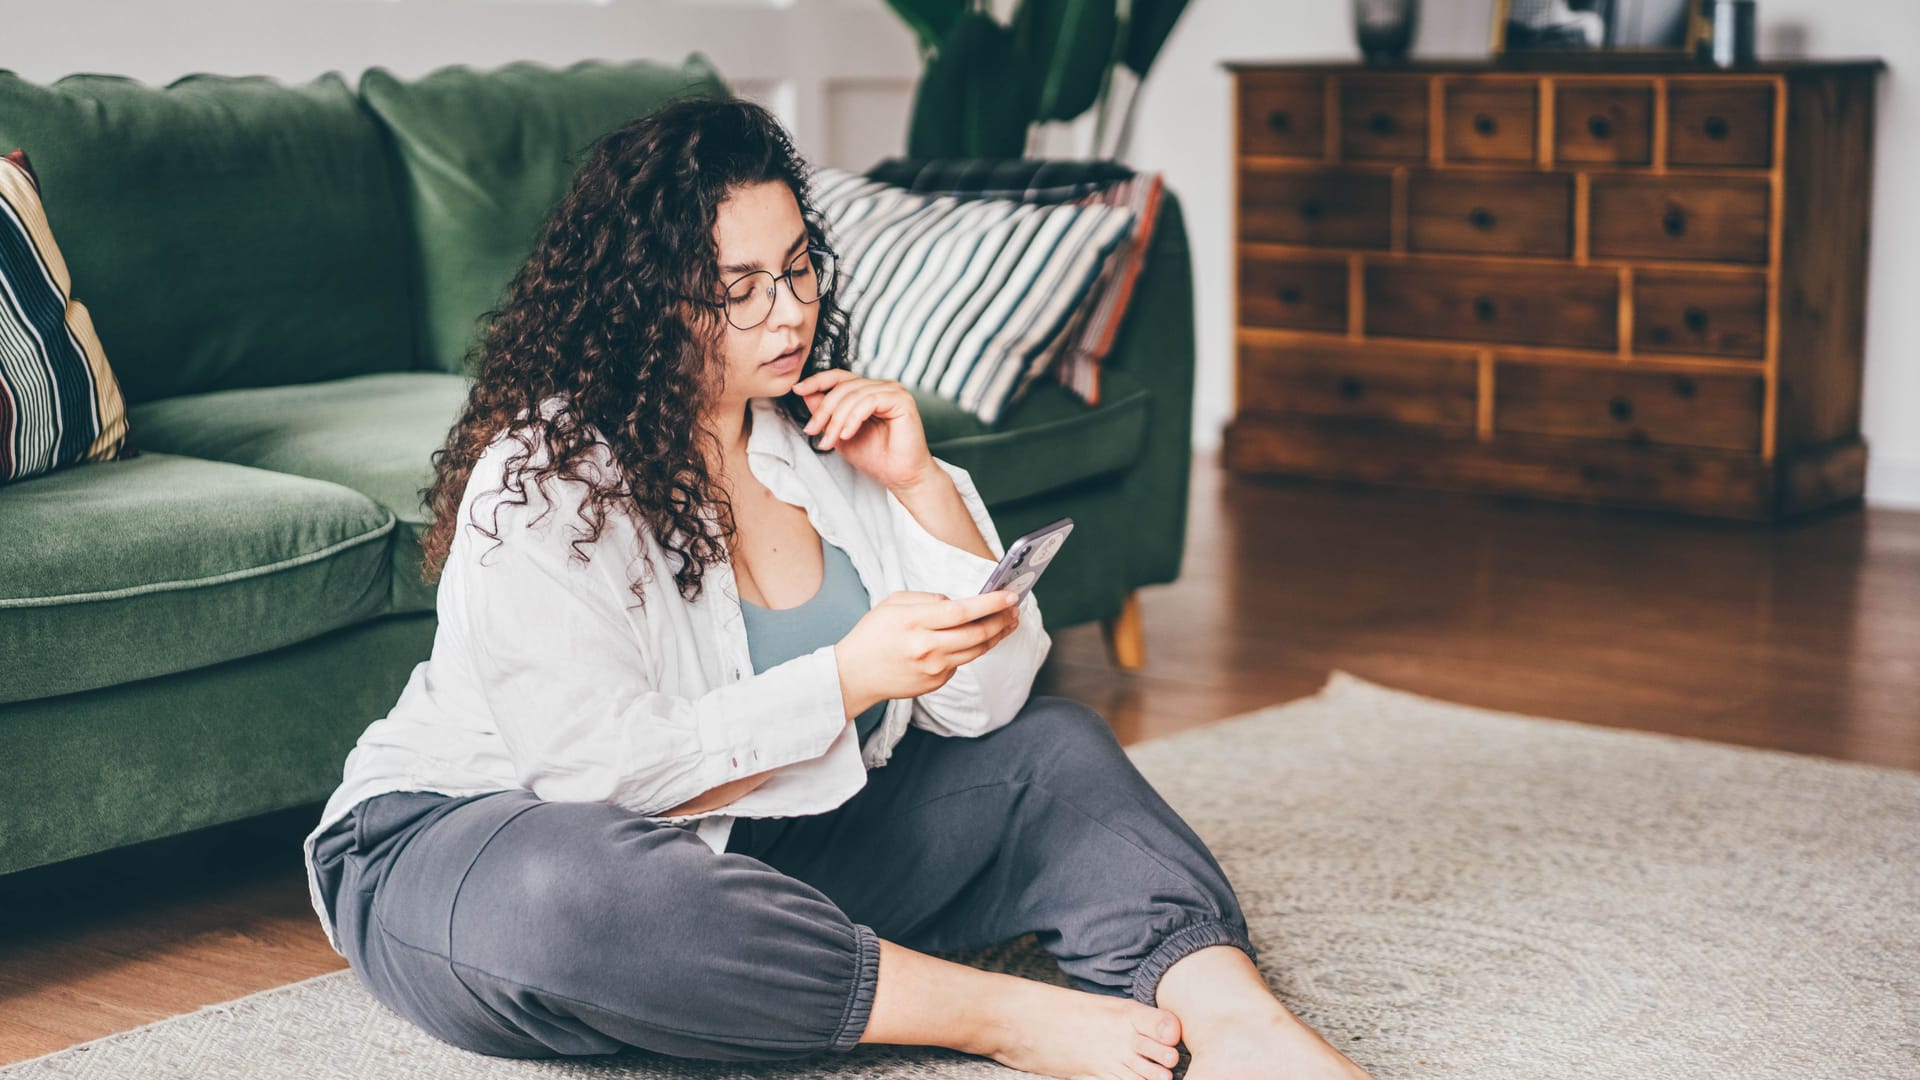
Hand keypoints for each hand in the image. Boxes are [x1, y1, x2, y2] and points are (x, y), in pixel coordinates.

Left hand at [790, 369, 936, 490]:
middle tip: (813, 431)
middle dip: (823, 410)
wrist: (900, 477)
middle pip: (842, 387)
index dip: (817, 381)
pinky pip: (869, 401)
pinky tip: (847, 434)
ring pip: (853, 395)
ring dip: (836, 419)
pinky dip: (853, 418)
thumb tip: (805, 392)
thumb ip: (826, 413)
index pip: (839, 377)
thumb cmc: (876, 458)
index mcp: (868, 391)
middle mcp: (881, 386)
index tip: (796, 390)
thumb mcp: (839, 433)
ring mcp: (893, 391)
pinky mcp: (901, 399)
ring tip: (830, 441)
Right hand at [833, 589, 1021, 716]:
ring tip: (1008, 623)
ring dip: (996, 635)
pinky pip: (961, 663)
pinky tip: (974, 639)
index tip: (1010, 595)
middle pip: (977, 633)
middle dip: (1001, 619)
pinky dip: (970, 650)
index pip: (962, 611)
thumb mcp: (893, 603)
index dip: (990, 603)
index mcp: (915, 622)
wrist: (853, 675)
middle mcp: (927, 648)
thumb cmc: (872, 634)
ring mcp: (933, 669)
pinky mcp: (936, 683)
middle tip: (1015, 609)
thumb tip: (959, 603)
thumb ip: (928, 599)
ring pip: (976, 651)